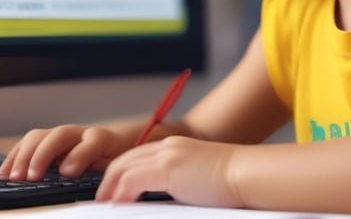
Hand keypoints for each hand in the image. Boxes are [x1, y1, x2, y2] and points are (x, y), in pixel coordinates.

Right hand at [0, 125, 129, 180]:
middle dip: (43, 155)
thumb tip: (94, 176)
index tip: (68, 172)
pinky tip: (6, 173)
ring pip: (39, 136)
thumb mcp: (115, 166)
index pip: (92, 141)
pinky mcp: (45, 141)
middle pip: (59, 135)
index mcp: (101, 139)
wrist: (110, 144)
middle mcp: (78, 133)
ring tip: (15, 177)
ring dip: (24, 156)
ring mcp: (60, 135)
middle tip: (32, 177)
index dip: (80, 155)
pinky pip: (26, 143)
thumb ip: (105, 170)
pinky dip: (14, 157)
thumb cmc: (111, 159)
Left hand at [96, 136, 242, 207]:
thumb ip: (178, 183)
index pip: (138, 156)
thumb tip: (161, 200)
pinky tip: (118, 204)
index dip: (121, 171)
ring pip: (123, 166)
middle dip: (109, 178)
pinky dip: (121, 191)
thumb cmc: (232, 181)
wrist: (247, 173)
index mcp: (176, 147)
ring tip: (105, 203)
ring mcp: (168, 155)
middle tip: (102, 197)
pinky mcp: (169, 168)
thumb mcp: (198, 179)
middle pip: (125, 158)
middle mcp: (168, 146)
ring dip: (110, 186)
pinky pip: (132, 179)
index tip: (113, 188)